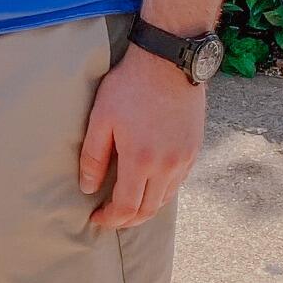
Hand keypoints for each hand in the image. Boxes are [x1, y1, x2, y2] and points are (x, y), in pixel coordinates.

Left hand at [78, 44, 207, 229]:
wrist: (168, 61)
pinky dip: (162, 191)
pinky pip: (178, 182)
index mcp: (141, 160)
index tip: (96, 219)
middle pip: (148, 210)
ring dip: (145, 207)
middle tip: (110, 218)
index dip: (110, 219)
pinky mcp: (194, 149)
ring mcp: (184, 158)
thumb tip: (88, 188)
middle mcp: (167, 166)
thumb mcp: (101, 118)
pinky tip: (149, 183)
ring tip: (128, 203)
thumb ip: (93, 157)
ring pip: (165, 199)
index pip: (127, 208)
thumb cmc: (130, 85)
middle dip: (127, 220)